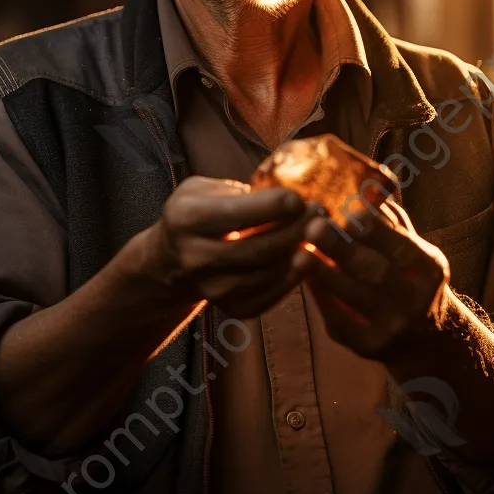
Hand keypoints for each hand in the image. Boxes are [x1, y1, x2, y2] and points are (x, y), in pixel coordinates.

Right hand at [141, 175, 321, 317]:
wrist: (172, 261)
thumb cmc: (197, 213)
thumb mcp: (204, 189)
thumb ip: (239, 189)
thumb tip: (287, 184)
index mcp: (186, 218)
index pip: (236, 214)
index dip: (273, 205)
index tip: (299, 196)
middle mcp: (196, 257)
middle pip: (258, 247)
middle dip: (297, 228)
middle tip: (321, 212)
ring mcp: (213, 288)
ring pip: (269, 271)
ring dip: (301, 251)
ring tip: (320, 230)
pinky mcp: (232, 308)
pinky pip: (272, 294)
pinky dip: (294, 275)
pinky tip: (307, 256)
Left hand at [301, 199, 450, 366]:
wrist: (425, 339)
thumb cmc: (409, 277)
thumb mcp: (413, 250)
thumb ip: (391, 220)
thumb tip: (364, 180)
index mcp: (429, 269)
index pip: (401, 247)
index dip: (375, 230)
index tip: (349, 210)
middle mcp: (415, 301)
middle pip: (375, 272)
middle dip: (343, 249)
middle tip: (313, 226)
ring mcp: (392, 327)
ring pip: (353, 298)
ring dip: (323, 273)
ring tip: (297, 252)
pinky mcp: (368, 346)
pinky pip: (339, 320)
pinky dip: (320, 296)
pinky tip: (300, 277)